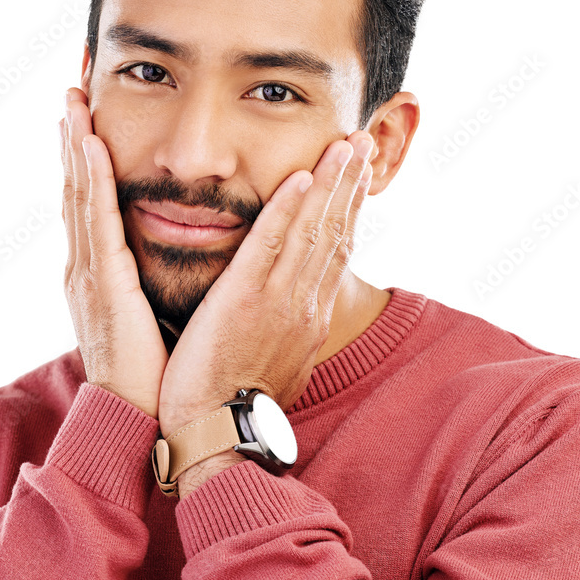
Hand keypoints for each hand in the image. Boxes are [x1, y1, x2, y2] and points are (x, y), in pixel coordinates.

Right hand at [61, 88, 168, 418]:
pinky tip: (91, 146)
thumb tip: (160, 258)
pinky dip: (92, 180)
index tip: (84, 122)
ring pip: (81, 196)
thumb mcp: (145, 315)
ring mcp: (89, 274)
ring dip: (75, 147)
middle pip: (77, 191)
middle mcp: (86, 267)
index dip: (84, 162)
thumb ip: (145, 283)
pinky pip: (97, 220)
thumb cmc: (151, 370)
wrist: (137, 414)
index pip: (89, 205)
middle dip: (72, 141)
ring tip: (73, 103)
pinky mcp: (103, 283)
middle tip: (71, 94)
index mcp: (98, 274)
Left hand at [157, 131, 374, 436]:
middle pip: (335, 233)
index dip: (348, 211)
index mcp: (310, 317)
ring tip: (345, 145)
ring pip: (312, 231)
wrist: (217, 435)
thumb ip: (289, 330)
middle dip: (350, 185)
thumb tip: (297, 317)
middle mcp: (305, 304)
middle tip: (363, 143)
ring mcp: (280, 301)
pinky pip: (271, 246)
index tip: (356, 179)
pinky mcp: (246, 300)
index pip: (336, 253)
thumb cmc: (236, 402)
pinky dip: (287, 210)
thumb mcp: (279, 363)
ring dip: (330, 184)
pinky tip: (300, 178)